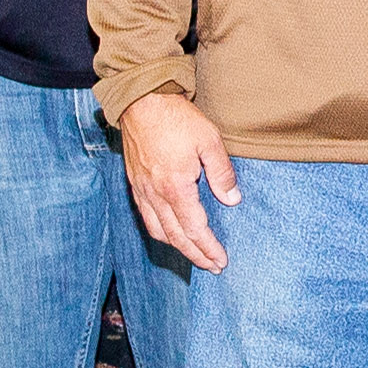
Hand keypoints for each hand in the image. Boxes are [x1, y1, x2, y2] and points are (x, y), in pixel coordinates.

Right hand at [120, 91, 237, 270]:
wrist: (141, 101)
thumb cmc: (176, 118)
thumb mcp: (209, 140)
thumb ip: (222, 173)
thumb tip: (232, 199)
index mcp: (176, 187)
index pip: (195, 229)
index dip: (209, 248)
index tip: (221, 260)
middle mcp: (156, 195)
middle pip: (177, 237)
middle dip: (196, 255)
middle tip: (212, 267)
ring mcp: (142, 190)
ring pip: (158, 231)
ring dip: (178, 247)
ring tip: (194, 255)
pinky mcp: (135, 184)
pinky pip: (146, 217)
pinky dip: (160, 232)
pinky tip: (169, 233)